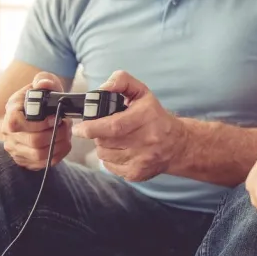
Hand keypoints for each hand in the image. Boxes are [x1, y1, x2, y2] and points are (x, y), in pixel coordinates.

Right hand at [2, 72, 71, 169]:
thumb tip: (44, 84)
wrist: (38, 112)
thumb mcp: (43, 84)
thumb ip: (44, 80)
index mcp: (11, 112)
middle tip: (67, 125)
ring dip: (60, 144)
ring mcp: (16, 148)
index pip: (15, 123)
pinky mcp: (25, 160)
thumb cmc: (42, 97)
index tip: (55, 118)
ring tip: (67, 133)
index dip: (39, 124)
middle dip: (57, 134)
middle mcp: (9, 133)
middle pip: (33, 141)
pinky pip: (44, 164)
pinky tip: (64, 142)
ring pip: (40, 155)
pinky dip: (59, 154)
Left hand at [72, 70, 186, 181]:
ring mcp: (140, 160)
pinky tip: (121, 150)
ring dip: (103, 145)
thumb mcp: (142, 92)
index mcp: (145, 118)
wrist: (177, 145)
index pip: (113, 126)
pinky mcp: (136, 174)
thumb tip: (102, 88)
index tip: (79, 128)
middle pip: (104, 141)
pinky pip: (110, 166)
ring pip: (104, 154)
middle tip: (104, 128)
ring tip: (115, 138)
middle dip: (97, 134)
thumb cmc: (155, 116)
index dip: (92, 128)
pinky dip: (110, 158)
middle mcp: (145, 141)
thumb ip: (122, 81)